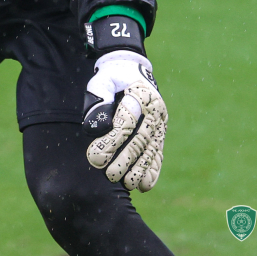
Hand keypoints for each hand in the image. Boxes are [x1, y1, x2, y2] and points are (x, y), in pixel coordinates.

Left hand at [82, 50, 166, 191]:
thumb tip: (96, 126)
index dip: (111, 141)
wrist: (131, 70)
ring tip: (127, 184)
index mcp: (141, 94)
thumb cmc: (112, 77)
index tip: (95, 157)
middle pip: (140, 138)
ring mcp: (160, 123)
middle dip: (125, 159)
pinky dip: (152, 170)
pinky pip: (158, 153)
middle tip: (109, 175)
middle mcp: (156, 110)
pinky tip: (143, 186)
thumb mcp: (102, 79)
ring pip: (151, 149)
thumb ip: (99, 97)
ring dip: (140, 169)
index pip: (126, 121)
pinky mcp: (161, 133)